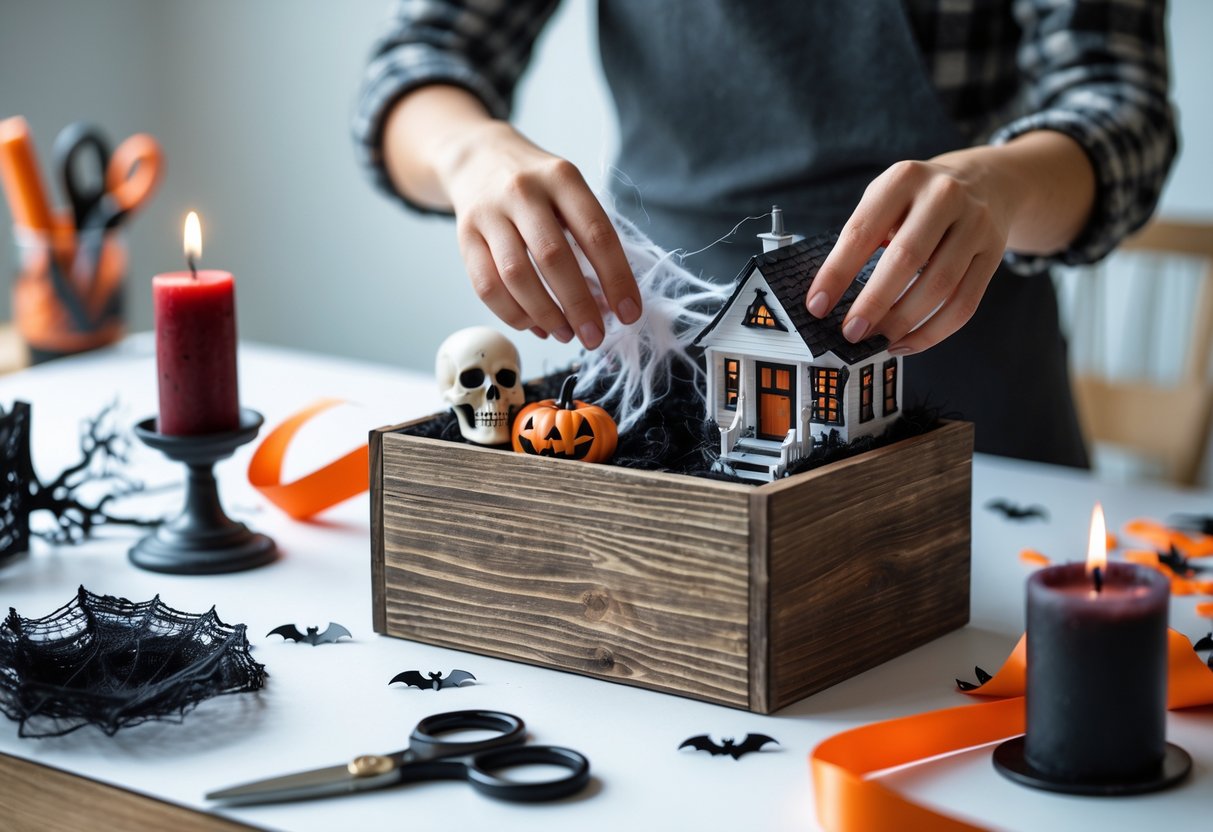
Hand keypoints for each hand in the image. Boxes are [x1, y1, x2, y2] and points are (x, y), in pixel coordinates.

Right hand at [439, 121, 640, 348]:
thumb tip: (607, 302)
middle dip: (579, 306)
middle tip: (595, 336)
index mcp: (562, 178)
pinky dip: (513, 315)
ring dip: (545, 315)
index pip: (597, 234)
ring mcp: (490, 213)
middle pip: (554, 258)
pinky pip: (486, 287)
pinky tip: (534, 324)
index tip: (628, 313)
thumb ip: (588, 237)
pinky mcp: (464, 236)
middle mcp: (524, 191)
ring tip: (565, 333)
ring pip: (517, 276)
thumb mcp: (569, 191)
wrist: (477, 157)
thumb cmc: (537, 186)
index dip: (616, 279)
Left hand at [804, 148, 1014, 354]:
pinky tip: (907, 343)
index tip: (817, 306)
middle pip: (906, 259)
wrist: (986, 181)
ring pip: (939, 286)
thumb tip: (828, 298)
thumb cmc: (918, 200)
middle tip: (850, 332)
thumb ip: (861, 237)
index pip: (862, 232)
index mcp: (903, 179)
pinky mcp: (993, 253)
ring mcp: (975, 224)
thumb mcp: (886, 198)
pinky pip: (964, 303)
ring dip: (903, 322)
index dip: (836, 273)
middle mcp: (943, 196)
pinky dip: (933, 332)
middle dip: (873, 302)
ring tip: (877, 340)